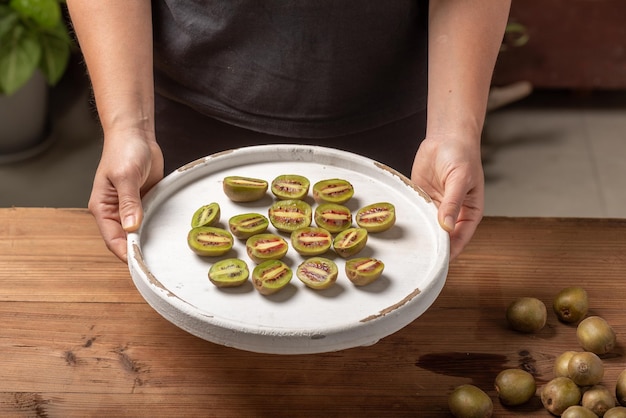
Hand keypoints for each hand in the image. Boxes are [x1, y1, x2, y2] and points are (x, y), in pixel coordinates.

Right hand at [88, 131, 163, 261]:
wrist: (136, 135)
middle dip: (138, 252)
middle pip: (124, 241)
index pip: (112, 239)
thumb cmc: (124, 151)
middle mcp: (114, 212)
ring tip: (163, 257)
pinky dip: (155, 230)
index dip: (126, 253)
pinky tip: (166, 238)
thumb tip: (130, 227)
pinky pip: (148, 222)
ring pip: (137, 233)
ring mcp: (129, 209)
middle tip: (156, 265)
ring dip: (148, 242)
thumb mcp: (125, 176)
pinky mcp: (143, 203)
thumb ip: (129, 202)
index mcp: (102, 208)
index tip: (141, 264)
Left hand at [411, 134, 483, 260]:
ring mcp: (436, 206)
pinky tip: (401, 229)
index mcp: (469, 212)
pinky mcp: (422, 198)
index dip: (450, 250)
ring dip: (420, 235)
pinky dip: (411, 220)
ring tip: (408, 250)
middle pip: (442, 236)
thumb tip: (446, 226)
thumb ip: (453, 203)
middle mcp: (452, 213)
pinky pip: (416, 212)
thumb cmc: (462, 156)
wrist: (446, 137)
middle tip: (419, 260)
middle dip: (433, 246)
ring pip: (428, 227)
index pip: (460, 237)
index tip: (439, 262)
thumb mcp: (460, 180)